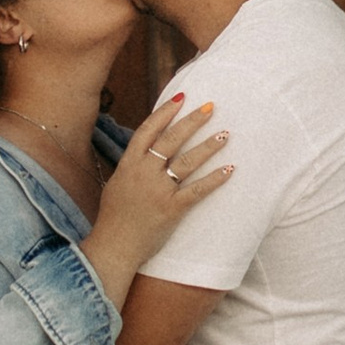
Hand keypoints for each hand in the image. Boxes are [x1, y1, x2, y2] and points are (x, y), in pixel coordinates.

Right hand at [81, 92, 232, 302]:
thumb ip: (132, 165)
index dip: (165, 112)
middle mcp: (144, 173)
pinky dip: (214, 179)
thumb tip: (147, 149)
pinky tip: (230, 169)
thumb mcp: (117, 183)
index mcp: (129, 164)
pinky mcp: (172, 209)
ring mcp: (159, 191)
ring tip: (225, 134)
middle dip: (192, 121)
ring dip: (208, 146)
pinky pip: (197, 190)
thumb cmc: (114, 217)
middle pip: (171, 139)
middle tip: (210, 106)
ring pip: (187, 162)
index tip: (181, 97)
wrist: (114, 246)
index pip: (148, 130)